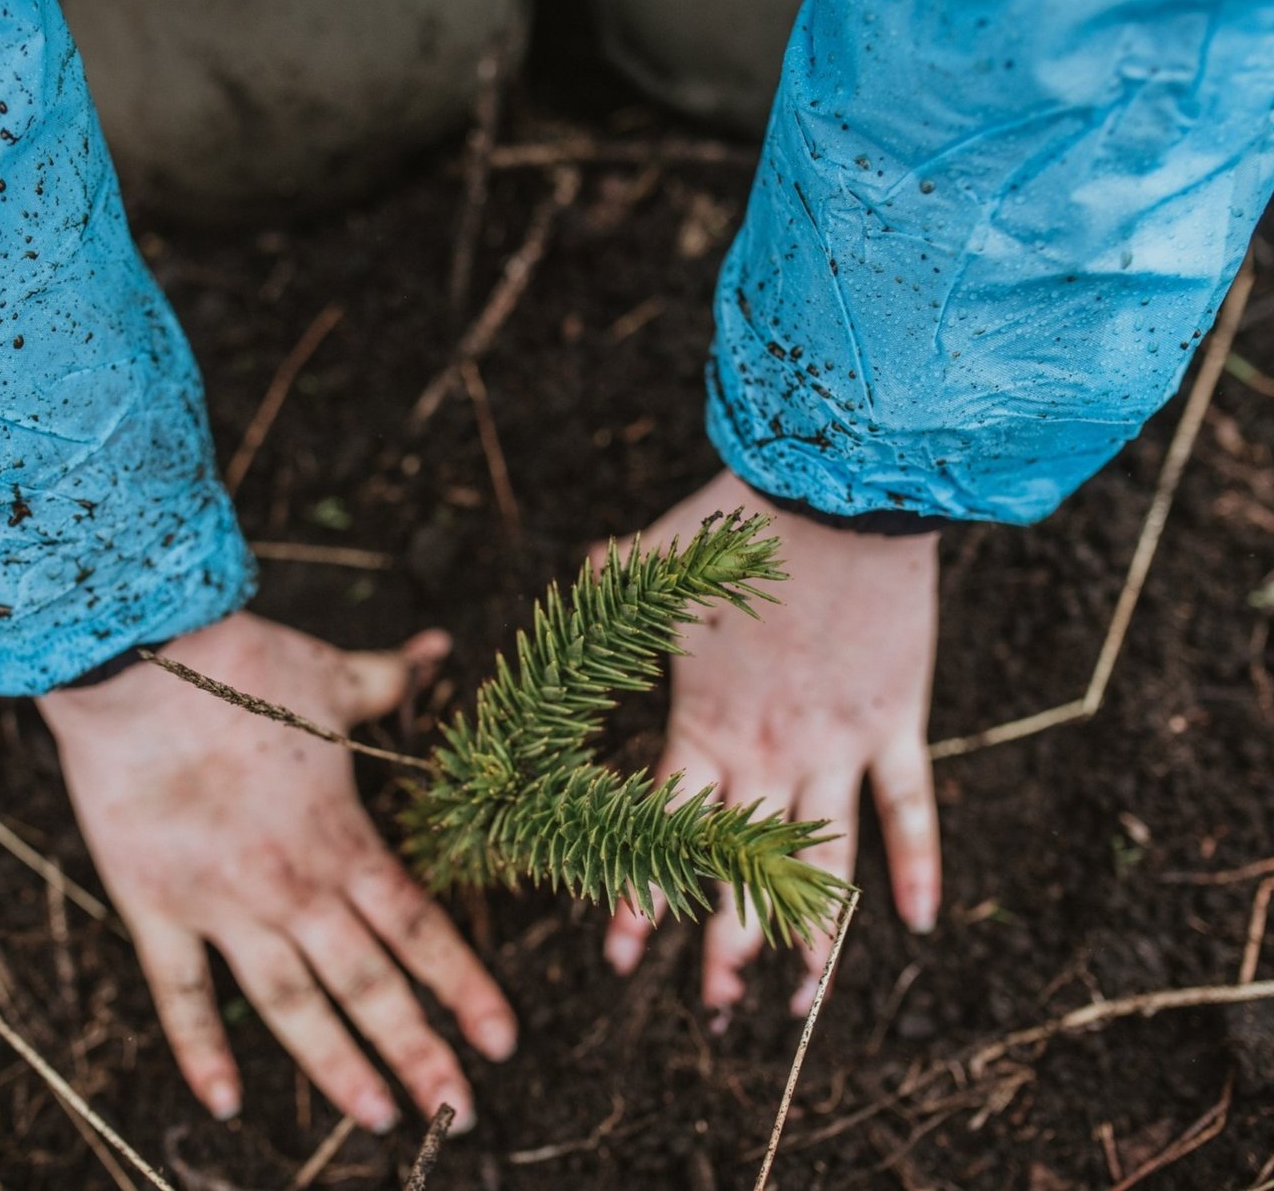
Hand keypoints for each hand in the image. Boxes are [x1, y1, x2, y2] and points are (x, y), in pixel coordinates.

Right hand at [37, 612, 516, 1132]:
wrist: (139, 665)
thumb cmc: (241, 667)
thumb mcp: (332, 678)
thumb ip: (390, 681)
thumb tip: (436, 649)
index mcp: (343, 840)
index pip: (419, 930)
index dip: (465, 987)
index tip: (502, 1041)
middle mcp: (295, 888)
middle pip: (370, 985)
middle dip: (420, 1052)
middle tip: (459, 1113)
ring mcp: (225, 906)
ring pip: (293, 1005)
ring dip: (338, 1066)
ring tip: (378, 1118)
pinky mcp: (156, 907)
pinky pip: (181, 994)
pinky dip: (201, 1051)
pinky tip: (226, 1104)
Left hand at [602, 471, 940, 1024]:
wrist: (835, 496)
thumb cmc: (737, 526)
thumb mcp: (654, 562)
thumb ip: (611, 579)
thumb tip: (582, 570)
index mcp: (701, 725)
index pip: (660, 832)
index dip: (637, 896)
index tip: (617, 955)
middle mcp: (766, 753)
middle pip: (738, 869)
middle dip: (722, 944)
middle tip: (710, 1007)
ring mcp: (834, 745)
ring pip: (824, 861)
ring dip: (814, 934)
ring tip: (803, 1000)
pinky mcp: (893, 722)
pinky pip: (909, 807)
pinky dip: (917, 863)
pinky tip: (921, 924)